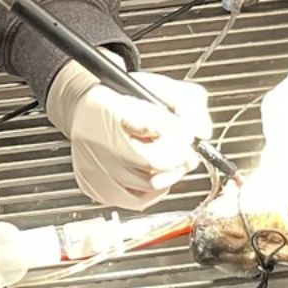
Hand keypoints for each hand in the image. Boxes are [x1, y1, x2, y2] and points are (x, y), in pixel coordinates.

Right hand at [45, 60, 214, 209]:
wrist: (85, 111)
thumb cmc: (123, 99)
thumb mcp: (158, 87)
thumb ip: (189, 102)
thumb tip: (202, 132)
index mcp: (111, 109)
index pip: (154, 126)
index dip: (178, 132)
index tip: (186, 130)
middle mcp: (98, 142)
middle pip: (153, 162)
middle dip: (178, 156)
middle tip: (185, 150)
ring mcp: (95, 170)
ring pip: (148, 185)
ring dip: (169, 173)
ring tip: (169, 158)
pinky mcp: (96, 189)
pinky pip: (137, 201)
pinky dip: (154, 190)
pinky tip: (155, 174)